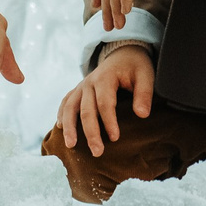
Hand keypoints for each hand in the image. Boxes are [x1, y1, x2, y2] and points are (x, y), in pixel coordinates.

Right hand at [58, 44, 153, 158]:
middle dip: (91, 132)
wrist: (123, 52)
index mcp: (105, 77)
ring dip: (69, 127)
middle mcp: (89, 82)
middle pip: (86, 110)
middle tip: (97, 152)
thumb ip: (144, 94)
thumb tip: (142, 115)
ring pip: (70, 107)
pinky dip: (62, 115)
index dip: (109, 121)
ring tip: (70, 145)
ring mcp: (81, 86)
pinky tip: (60, 128)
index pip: (105, 103)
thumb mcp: (145, 75)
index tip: (115, 138)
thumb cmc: (135, 67)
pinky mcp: (78, 90)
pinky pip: (66, 102)